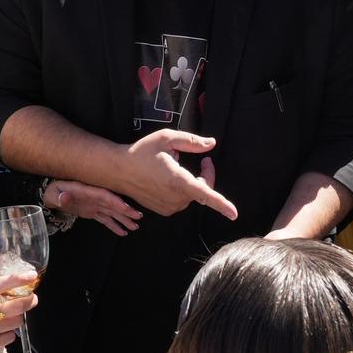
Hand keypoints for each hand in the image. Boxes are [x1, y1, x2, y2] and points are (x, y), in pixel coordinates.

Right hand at [0, 272, 40, 352]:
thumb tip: (14, 288)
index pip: (1, 284)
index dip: (18, 279)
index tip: (32, 276)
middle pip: (17, 306)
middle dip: (29, 301)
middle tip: (33, 299)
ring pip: (17, 322)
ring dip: (16, 319)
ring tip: (8, 318)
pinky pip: (10, 337)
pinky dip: (8, 333)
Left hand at [43, 179, 142, 236]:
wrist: (53, 195)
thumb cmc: (53, 192)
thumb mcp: (53, 193)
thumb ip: (59, 196)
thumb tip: (65, 198)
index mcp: (87, 191)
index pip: (104, 195)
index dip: (115, 201)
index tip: (126, 208)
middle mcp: (94, 197)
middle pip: (112, 203)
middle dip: (125, 210)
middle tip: (138, 217)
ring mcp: (95, 205)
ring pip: (112, 212)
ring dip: (124, 219)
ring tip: (135, 227)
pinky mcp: (93, 212)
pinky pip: (106, 219)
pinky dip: (114, 225)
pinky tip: (123, 232)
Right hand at [117, 129, 239, 219]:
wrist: (118, 170)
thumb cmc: (141, 152)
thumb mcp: (166, 138)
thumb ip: (191, 141)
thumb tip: (211, 144)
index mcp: (177, 181)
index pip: (204, 194)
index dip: (221, 204)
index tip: (233, 214)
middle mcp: (175, 197)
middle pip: (203, 190)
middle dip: (207, 175)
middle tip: (204, 160)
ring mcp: (169, 206)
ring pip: (193, 195)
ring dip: (193, 182)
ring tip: (179, 167)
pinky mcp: (164, 210)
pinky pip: (182, 200)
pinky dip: (182, 190)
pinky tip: (169, 179)